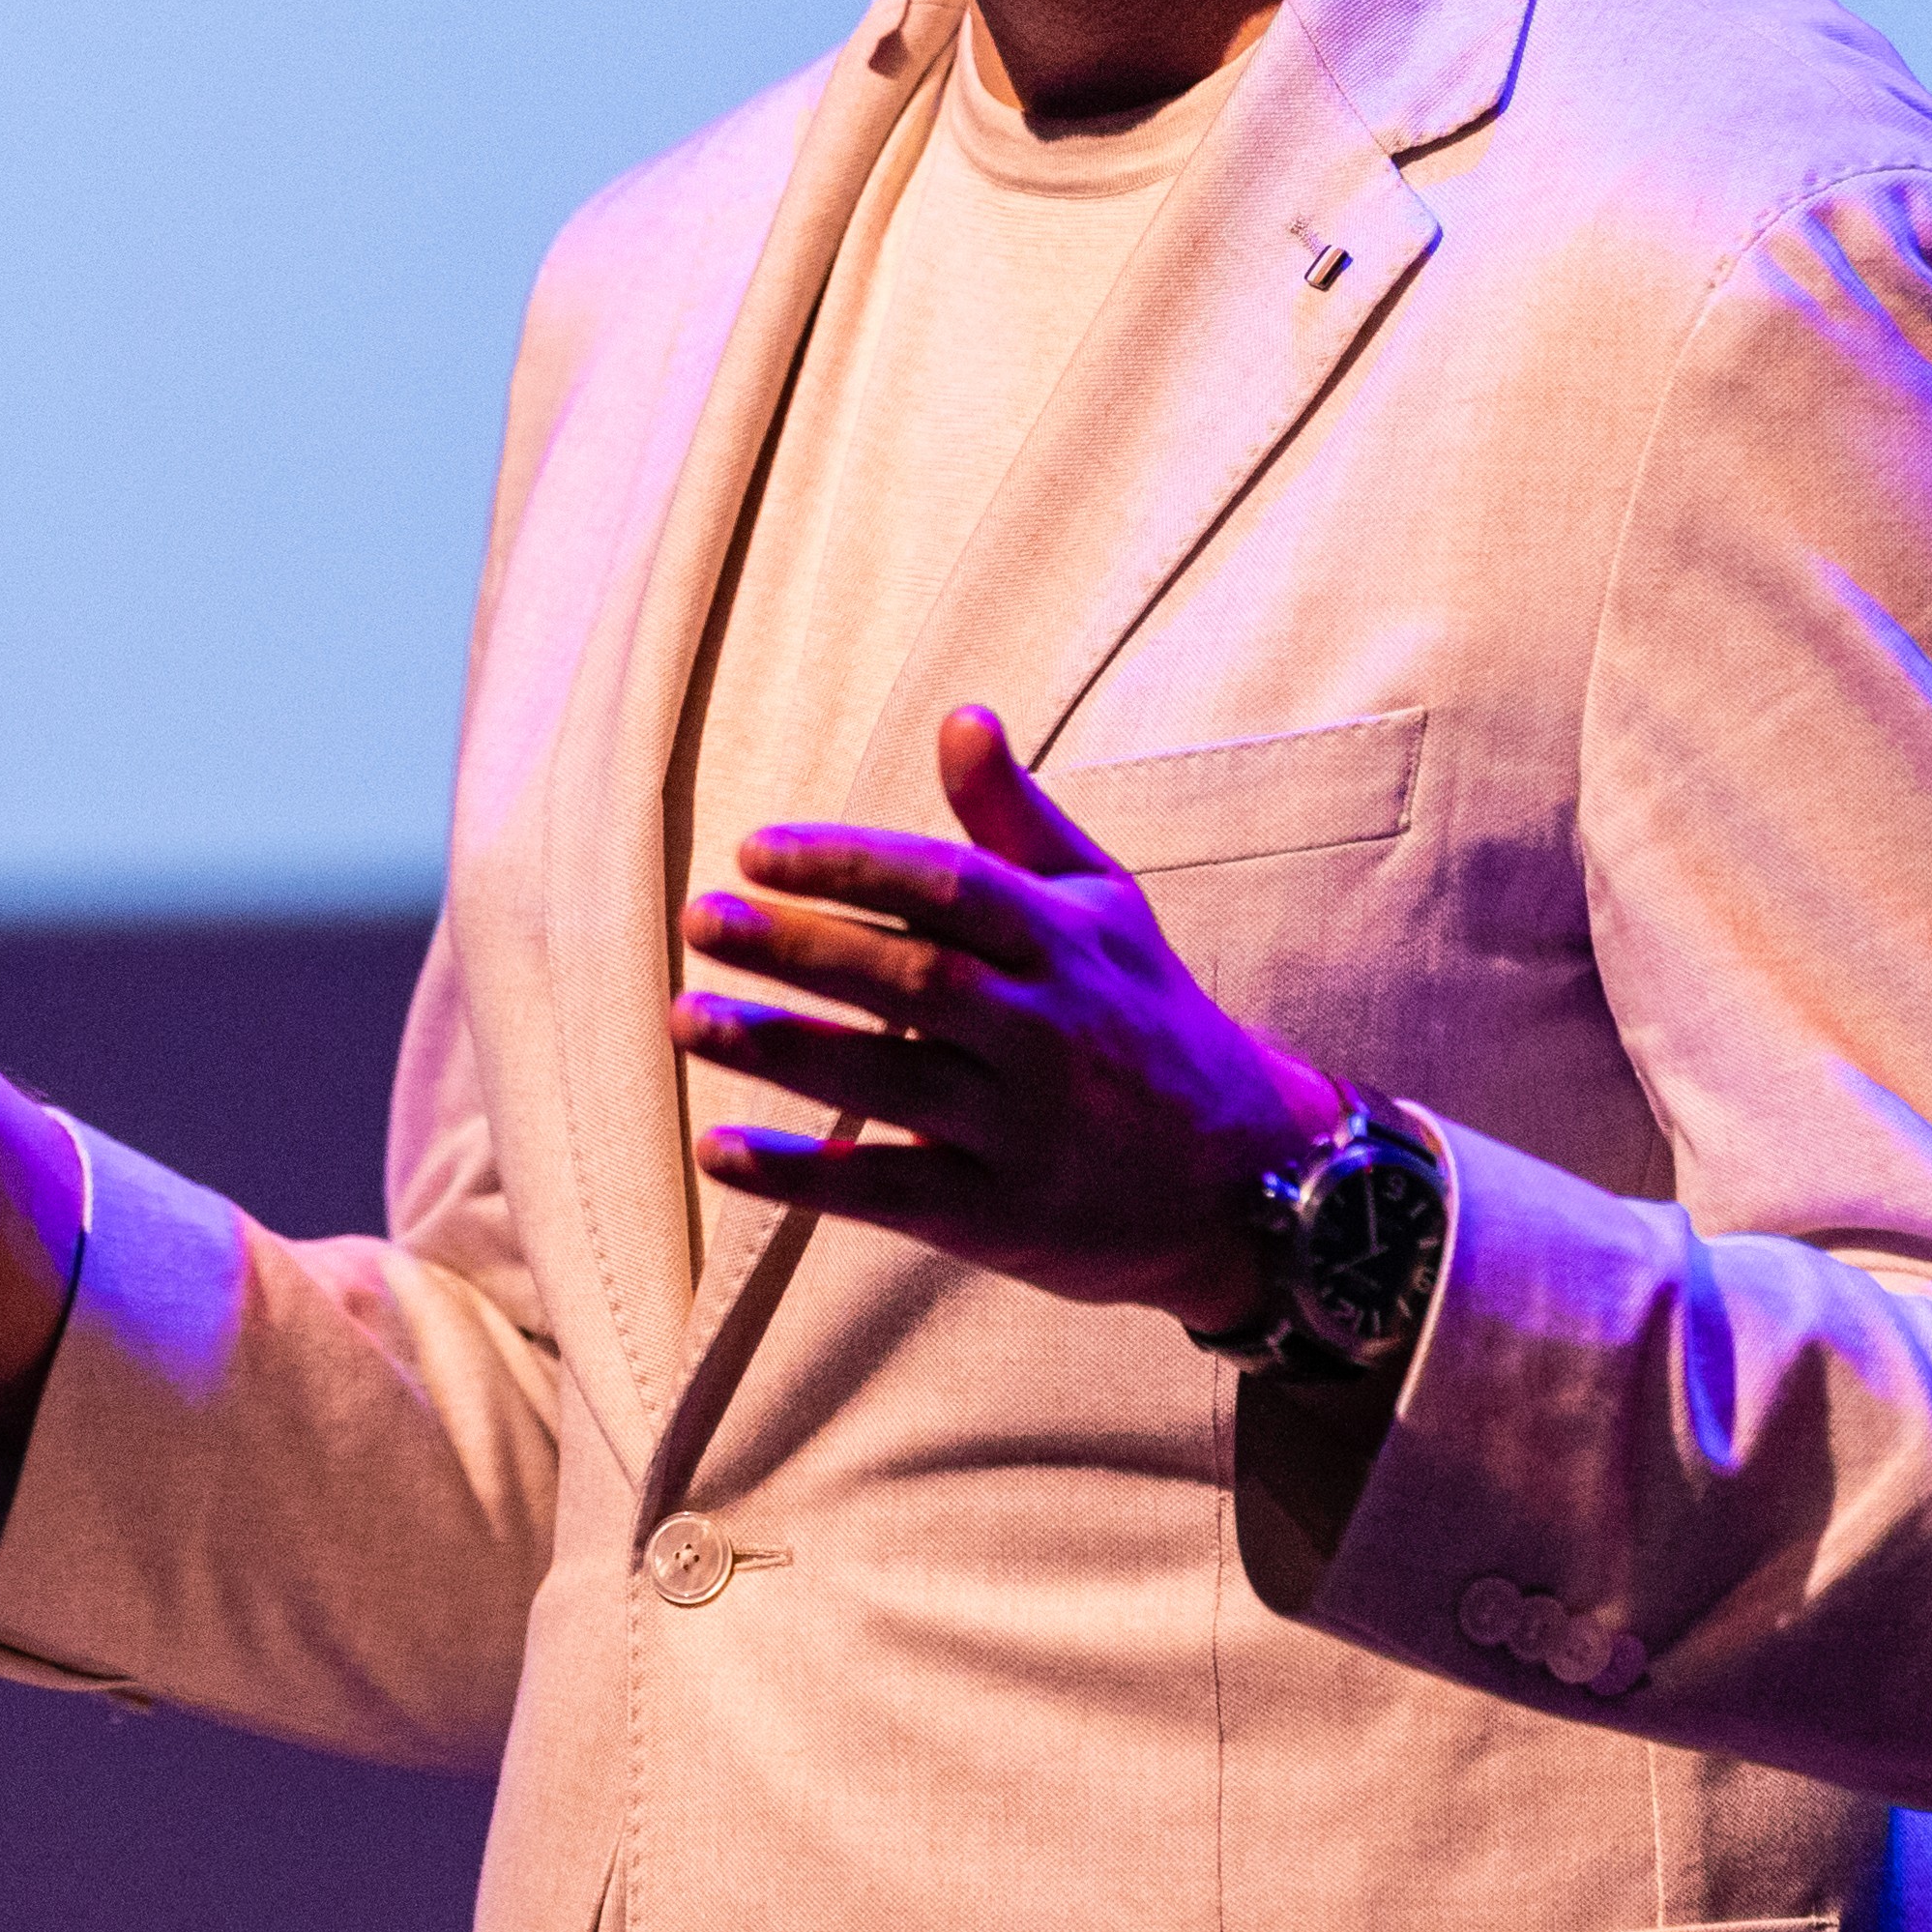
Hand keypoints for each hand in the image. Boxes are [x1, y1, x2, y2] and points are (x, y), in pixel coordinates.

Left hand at [681, 704, 1353, 1327]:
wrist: (1245, 1177)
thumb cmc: (1147, 1018)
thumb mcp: (1104, 905)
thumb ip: (1018, 820)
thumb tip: (961, 715)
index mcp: (1066, 942)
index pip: (947, 886)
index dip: (849, 865)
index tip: (756, 850)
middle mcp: (1048, 1030)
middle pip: (910, 978)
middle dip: (798, 946)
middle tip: (700, 919)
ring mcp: (1024, 1127)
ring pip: (888, 1080)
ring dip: (779, 1048)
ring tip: (686, 1018)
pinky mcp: (1000, 1216)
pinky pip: (886, 1191)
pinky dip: (798, 1176)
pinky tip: (717, 1151)